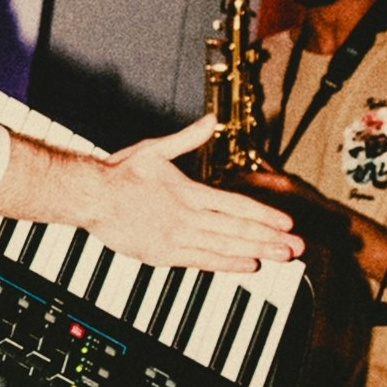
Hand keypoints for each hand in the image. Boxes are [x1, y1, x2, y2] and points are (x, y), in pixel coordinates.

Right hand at [86, 115, 301, 272]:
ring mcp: (177, 238)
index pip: (236, 205)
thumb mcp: (155, 149)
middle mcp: (187, 216)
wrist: (91, 197)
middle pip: (237, 229)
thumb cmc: (120, 173)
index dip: (264, 215)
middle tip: (296, 247)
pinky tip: (247, 266)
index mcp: (188, 191)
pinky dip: (226, 264)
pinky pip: (202, 261)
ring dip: (255, 252)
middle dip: (270, 238)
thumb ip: (187, 138)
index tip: (287, 222)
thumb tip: (210, 120)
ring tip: (280, 257)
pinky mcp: (164, 254)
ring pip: (224, 247)